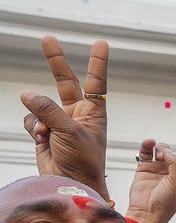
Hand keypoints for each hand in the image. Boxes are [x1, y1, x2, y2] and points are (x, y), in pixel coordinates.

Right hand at [20, 36, 109, 200]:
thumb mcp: (71, 132)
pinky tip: (43, 140)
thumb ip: (49, 110)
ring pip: (40, 106)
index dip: (98, 62)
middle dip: (55, 61)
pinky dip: (35, 129)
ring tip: (50, 134)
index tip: (102, 43)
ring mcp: (59, 122)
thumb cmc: (83, 160)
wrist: (72, 184)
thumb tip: (27, 94)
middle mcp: (77, 114)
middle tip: (48, 38)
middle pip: (64, 81)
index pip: (96, 82)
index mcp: (94, 112)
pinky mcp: (44, 132)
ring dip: (41, 118)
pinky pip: (32, 121)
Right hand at [126, 128, 175, 222]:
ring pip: (164, 149)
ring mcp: (160, 168)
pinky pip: (147, 151)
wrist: (146, 212)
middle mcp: (175, 171)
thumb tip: (167, 149)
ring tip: (160, 154)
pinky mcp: (145, 168)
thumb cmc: (166, 203)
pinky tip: (149, 143)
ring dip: (162, 147)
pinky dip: (148, 145)